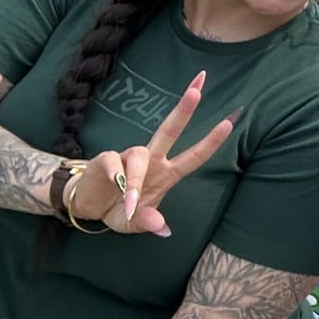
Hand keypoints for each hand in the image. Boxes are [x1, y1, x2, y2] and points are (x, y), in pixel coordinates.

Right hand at [67, 70, 234, 237]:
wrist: (89, 207)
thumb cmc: (120, 210)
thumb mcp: (135, 224)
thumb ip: (149, 223)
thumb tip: (162, 227)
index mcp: (167, 173)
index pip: (194, 156)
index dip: (211, 142)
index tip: (229, 123)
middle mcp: (152, 160)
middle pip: (170, 130)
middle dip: (184, 109)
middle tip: (197, 91)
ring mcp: (129, 157)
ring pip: (140, 155)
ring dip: (136, 179)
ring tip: (130, 202)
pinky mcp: (106, 159)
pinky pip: (114, 162)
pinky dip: (117, 177)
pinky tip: (116, 188)